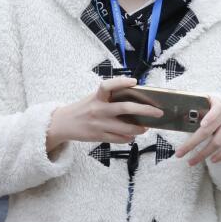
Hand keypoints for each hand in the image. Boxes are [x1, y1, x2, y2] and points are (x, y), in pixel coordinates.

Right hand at [45, 77, 162, 153]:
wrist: (63, 124)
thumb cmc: (82, 109)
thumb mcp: (92, 99)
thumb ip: (109, 98)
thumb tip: (136, 99)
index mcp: (96, 97)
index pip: (108, 86)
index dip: (121, 82)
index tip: (134, 82)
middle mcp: (98, 110)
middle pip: (125, 108)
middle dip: (146, 110)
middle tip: (158, 112)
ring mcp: (99, 124)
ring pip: (127, 128)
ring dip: (140, 128)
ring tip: (145, 127)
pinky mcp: (99, 136)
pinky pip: (120, 139)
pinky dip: (129, 137)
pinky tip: (131, 135)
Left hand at [176, 95, 220, 164]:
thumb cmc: (211, 105)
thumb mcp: (205, 102)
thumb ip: (195, 108)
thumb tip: (181, 117)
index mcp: (218, 104)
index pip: (215, 110)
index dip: (210, 117)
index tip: (202, 125)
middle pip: (210, 131)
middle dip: (192, 143)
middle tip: (179, 154)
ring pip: (219, 142)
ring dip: (204, 153)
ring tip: (191, 161)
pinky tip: (212, 160)